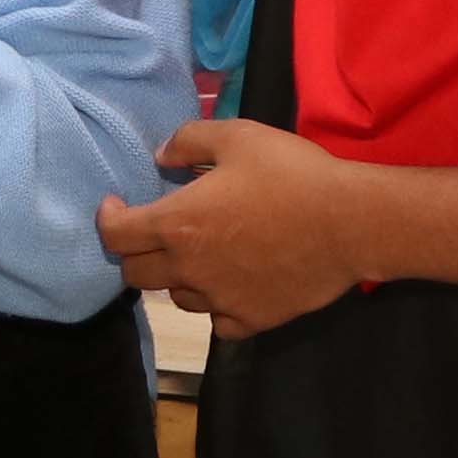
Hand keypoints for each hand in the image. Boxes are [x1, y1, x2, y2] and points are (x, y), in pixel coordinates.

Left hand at [94, 118, 370, 337]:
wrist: (350, 222)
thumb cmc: (292, 174)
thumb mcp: (238, 136)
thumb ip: (189, 141)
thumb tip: (160, 156)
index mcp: (177, 224)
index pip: (115, 235)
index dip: (108, 219)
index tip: (116, 206)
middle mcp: (188, 269)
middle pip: (135, 275)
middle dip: (135, 252)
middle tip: (154, 233)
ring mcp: (219, 300)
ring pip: (177, 298)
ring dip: (179, 277)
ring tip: (201, 255)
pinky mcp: (251, 320)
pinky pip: (218, 321)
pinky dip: (217, 305)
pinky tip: (232, 285)